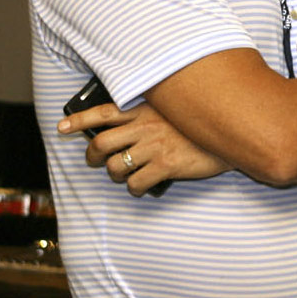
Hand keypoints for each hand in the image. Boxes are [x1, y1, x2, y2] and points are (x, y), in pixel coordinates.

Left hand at [59, 101, 229, 196]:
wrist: (235, 136)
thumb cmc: (204, 125)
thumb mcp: (177, 109)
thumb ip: (152, 114)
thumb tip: (128, 126)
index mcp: (146, 109)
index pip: (103, 112)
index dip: (78, 121)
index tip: (62, 128)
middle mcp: (145, 126)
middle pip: (100, 144)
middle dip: (92, 157)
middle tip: (97, 162)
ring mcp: (154, 147)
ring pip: (114, 167)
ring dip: (115, 174)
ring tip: (125, 175)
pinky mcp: (166, 166)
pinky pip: (135, 183)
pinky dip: (134, 188)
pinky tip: (143, 185)